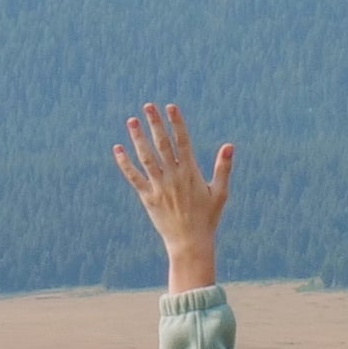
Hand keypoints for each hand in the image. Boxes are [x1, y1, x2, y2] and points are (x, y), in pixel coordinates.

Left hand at [111, 103, 233, 289]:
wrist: (189, 242)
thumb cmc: (207, 218)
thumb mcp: (220, 193)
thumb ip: (223, 168)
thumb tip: (229, 146)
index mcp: (191, 173)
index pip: (183, 142)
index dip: (176, 123)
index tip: (171, 107)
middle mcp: (173, 177)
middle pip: (162, 145)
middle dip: (155, 124)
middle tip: (148, 106)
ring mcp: (159, 187)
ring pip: (146, 157)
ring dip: (138, 138)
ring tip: (132, 121)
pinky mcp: (147, 197)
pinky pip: (134, 177)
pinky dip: (125, 163)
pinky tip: (118, 149)